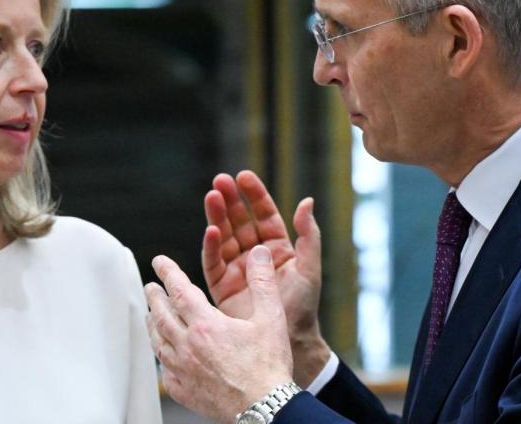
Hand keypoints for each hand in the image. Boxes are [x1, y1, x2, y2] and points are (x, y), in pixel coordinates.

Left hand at [146, 246, 292, 422]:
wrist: (265, 408)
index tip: (160, 262)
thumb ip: (263, 283)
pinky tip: (163, 353)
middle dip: (155, 297)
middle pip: (161, 314)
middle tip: (150, 286)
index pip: (179, 290)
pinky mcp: (183, 390)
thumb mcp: (271, 318)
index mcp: (206, 325)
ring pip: (158, 341)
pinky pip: (164, 370)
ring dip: (152, 324)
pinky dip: (160, 356)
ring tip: (150, 315)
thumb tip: (259, 255)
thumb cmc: (268, 367)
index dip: (168, 272)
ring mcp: (183, 369)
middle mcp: (188, 345)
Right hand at [202, 171, 330, 386]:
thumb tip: (306, 201)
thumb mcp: (309, 268)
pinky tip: (211, 230)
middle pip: (239, 221)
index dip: (254, 195)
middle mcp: (254, 256)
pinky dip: (211, 245)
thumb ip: (308, 235)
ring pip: (223, 237)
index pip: (264, 215)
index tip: (243, 176)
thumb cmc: (303, 307)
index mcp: (277, 248)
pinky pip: (213, 262)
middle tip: (219, 181)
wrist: (288, 343)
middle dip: (230, 200)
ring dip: (217, 217)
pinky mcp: (221, 286)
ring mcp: (237, 269)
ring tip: (211, 196)